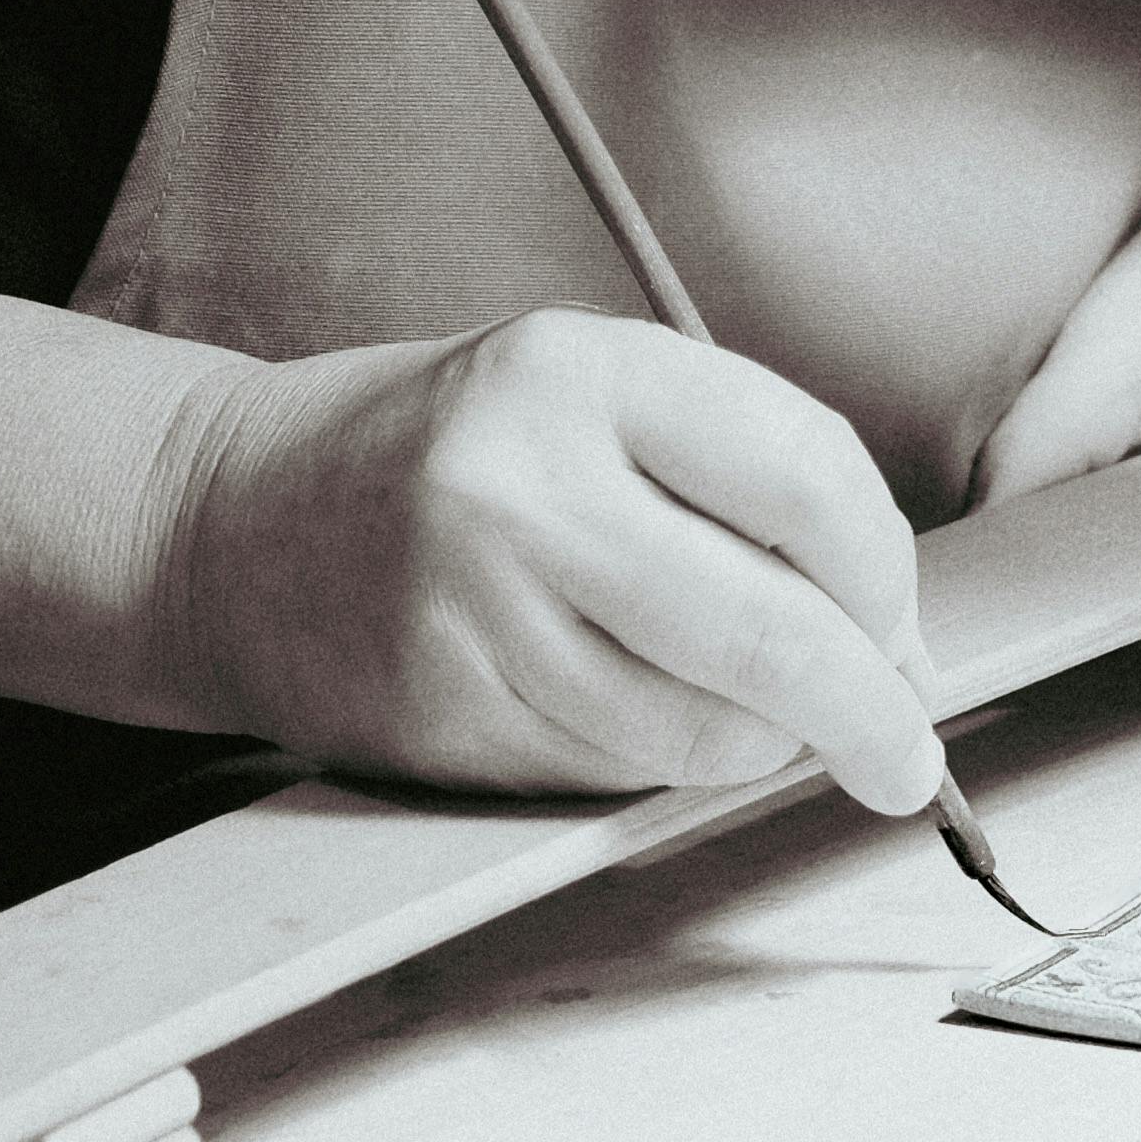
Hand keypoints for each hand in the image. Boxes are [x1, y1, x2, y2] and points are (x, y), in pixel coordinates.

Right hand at [154, 310, 947, 812]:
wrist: (234, 525)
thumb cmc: (440, 452)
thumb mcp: (587, 394)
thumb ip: (734, 477)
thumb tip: (889, 631)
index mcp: (578, 370)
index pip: (806, 477)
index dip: (886, 575)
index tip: (906, 630)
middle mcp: (524, 486)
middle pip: (770, 632)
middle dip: (868, 711)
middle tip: (906, 755)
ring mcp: (479, 609)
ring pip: (702, 729)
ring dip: (761, 744)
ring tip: (739, 707)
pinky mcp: (450, 713)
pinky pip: (621, 770)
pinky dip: (666, 762)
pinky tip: (631, 708)